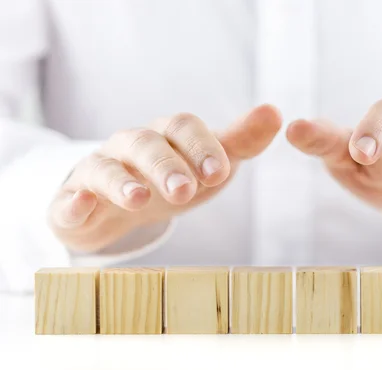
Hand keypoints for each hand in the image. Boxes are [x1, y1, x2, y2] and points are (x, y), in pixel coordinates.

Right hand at [49, 104, 281, 251]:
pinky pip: (67, 200)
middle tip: (185, 191)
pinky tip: (81, 205)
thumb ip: (239, 142)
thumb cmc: (173, 179)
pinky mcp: (73, 201)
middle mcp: (131, 147)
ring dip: (122, 182)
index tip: (220, 173)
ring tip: (140, 199)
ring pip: (105, 168)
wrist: (121, 205)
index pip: (183, 128)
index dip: (202, 147)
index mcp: (167, 135)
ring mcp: (99, 172)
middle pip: (145, 144)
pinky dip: (72, 202)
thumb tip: (275, 112)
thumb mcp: (209, 164)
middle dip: (166, 165)